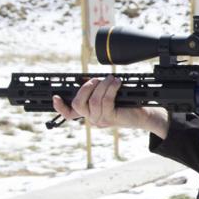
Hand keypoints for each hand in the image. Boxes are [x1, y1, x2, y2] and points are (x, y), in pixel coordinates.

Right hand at [52, 77, 166, 135]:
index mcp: (88, 113)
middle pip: (78, 104)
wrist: (143, 115)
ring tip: (111, 78)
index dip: (60, 107)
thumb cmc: (126, 103)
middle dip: (86, 88)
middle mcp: (92, 119)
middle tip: (96, 79)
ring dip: (102, 85)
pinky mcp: (110, 118)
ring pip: (93, 100)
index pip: (69, 114)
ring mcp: (100, 120)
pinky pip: (105, 100)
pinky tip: (116, 83)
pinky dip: (110, 88)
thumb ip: (95, 90)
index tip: (55, 97)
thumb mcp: (107, 96)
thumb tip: (87, 79)